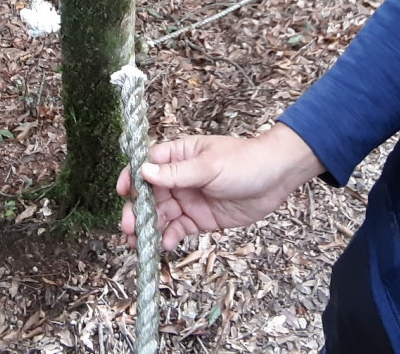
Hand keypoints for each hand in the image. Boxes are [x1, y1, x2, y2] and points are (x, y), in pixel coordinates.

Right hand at [116, 123, 324, 250]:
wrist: (277, 179)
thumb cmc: (245, 162)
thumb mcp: (209, 166)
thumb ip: (177, 173)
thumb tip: (144, 172)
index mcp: (179, 156)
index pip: (147, 165)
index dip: (132, 178)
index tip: (122, 192)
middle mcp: (180, 178)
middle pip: (149, 195)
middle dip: (138, 211)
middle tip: (129, 227)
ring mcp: (189, 199)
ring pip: (160, 215)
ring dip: (149, 228)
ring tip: (139, 242)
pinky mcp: (199, 219)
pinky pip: (178, 229)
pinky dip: (169, 237)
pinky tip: (165, 244)